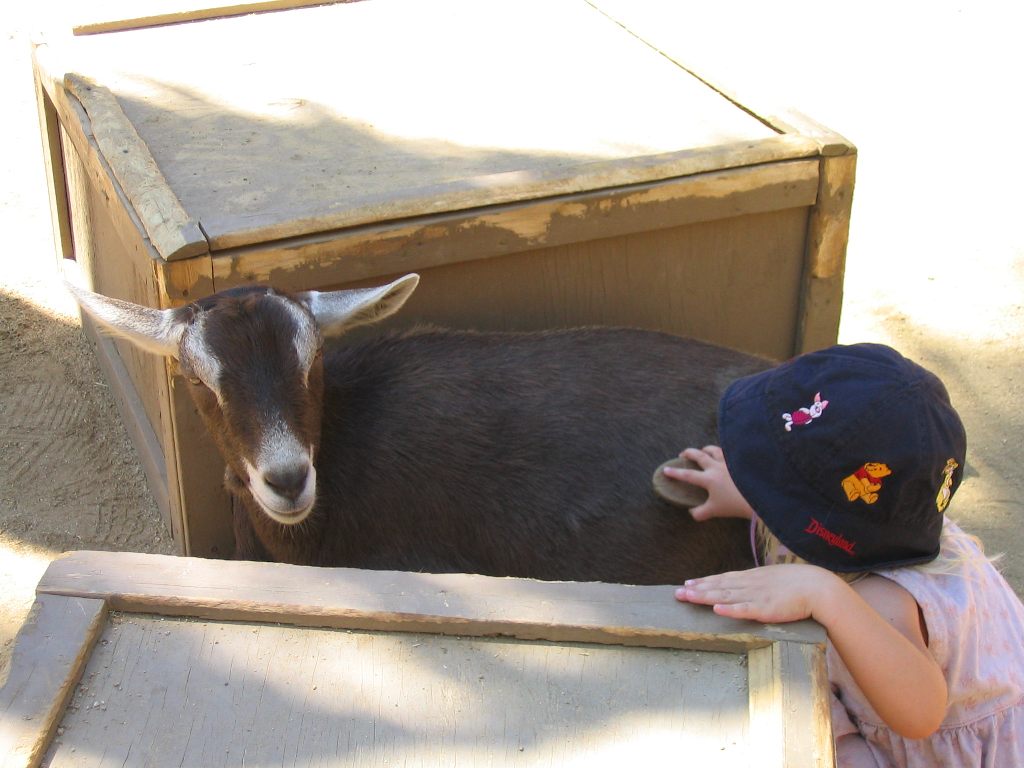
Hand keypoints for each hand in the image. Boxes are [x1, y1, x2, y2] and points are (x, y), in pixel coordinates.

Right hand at [662, 445, 753, 521]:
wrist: (759, 497)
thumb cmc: (735, 505)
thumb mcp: (715, 511)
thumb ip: (700, 513)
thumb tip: (692, 512)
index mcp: (709, 479)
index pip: (687, 475)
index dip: (675, 473)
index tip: (665, 470)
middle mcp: (717, 467)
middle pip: (699, 455)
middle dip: (688, 453)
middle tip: (683, 454)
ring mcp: (729, 463)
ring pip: (715, 450)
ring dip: (706, 449)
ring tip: (703, 451)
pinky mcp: (740, 462)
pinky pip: (729, 453)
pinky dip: (724, 452)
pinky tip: (725, 454)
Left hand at [674, 563, 838, 623]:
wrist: (818, 587)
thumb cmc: (798, 584)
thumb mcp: (773, 579)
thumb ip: (758, 582)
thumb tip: (746, 585)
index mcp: (752, 577)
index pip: (723, 579)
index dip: (704, 582)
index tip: (687, 584)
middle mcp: (750, 585)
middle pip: (718, 587)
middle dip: (697, 590)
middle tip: (677, 593)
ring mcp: (757, 596)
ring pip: (726, 596)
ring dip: (705, 597)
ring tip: (688, 597)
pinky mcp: (766, 609)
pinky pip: (745, 610)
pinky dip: (730, 610)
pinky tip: (716, 609)